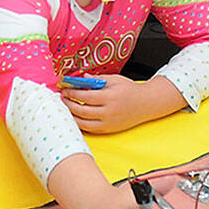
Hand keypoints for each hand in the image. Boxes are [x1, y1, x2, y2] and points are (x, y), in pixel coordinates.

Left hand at [62, 74, 185, 133]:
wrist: (146, 104)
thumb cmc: (130, 90)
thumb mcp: (115, 80)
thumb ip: (97, 79)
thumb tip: (82, 78)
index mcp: (110, 97)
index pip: (85, 96)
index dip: (72, 93)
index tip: (64, 89)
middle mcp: (109, 112)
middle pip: (81, 110)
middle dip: (68, 104)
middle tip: (61, 98)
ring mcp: (108, 123)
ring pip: (83, 123)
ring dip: (71, 115)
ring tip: (65, 108)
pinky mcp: (108, 130)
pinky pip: (89, 129)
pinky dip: (79, 124)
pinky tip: (74, 116)